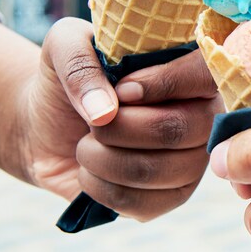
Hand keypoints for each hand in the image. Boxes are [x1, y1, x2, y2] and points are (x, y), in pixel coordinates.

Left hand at [21, 18, 221, 219]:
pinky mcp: (172, 197)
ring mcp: (192, 161)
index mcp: (189, 71)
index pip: (204, 73)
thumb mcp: (62, 47)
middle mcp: (203, 116)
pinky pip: (143, 204)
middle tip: (93, 123)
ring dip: (102, 159)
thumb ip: (79, 63)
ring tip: (86, 146)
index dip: (162, 84)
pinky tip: (92, 174)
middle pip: (176, 129)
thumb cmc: (68, 80)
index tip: (121, 90)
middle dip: (117, 128)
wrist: (46, 128)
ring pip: (156, 171)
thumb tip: (104, 112)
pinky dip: (100, 189)